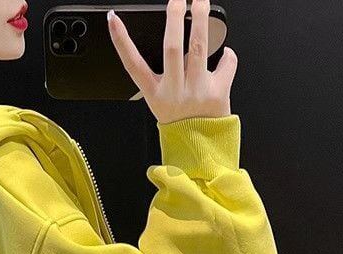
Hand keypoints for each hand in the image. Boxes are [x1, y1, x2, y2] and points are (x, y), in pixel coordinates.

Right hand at [107, 0, 236, 123]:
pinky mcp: (218, 93)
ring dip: (201, 20)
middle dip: (174, 19)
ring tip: (201, 2)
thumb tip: (183, 40)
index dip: (121, 42)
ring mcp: (197, 91)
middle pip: (172, 49)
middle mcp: (175, 91)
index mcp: (156, 94)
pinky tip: (224, 55)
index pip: (133, 65)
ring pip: (199, 48)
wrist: (200, 149)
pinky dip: (228, 55)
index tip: (114, 20)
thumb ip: (170, 74)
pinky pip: (226, 63)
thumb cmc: (182, 124)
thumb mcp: (163, 102)